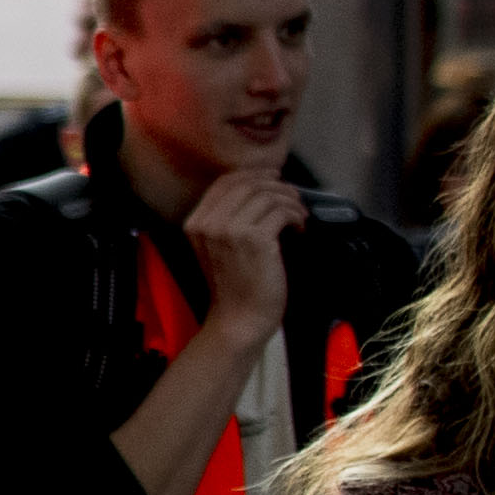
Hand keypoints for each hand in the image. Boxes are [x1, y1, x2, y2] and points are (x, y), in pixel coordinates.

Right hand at [186, 164, 292, 352]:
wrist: (239, 318)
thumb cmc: (234, 285)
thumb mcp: (217, 247)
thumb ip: (227, 219)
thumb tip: (261, 189)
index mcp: (195, 223)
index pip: (225, 182)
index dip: (254, 175)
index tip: (274, 180)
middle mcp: (209, 223)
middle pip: (249, 184)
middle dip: (278, 187)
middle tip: (294, 200)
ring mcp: (230, 230)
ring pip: (268, 195)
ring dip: (291, 202)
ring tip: (299, 216)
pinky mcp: (255, 239)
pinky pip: (282, 212)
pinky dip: (297, 217)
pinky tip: (299, 229)